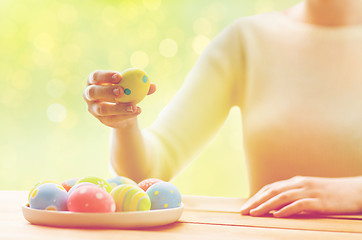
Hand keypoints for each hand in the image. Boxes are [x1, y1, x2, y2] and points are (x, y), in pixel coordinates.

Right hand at [83, 70, 155, 127]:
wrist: (126, 111)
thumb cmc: (127, 93)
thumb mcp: (133, 87)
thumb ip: (142, 86)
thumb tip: (153, 86)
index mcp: (94, 81)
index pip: (95, 76)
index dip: (105, 76)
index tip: (119, 76)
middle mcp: (89, 95)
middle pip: (93, 92)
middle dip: (107, 91)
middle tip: (122, 91)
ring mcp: (93, 109)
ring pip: (102, 108)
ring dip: (118, 107)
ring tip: (133, 105)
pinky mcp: (102, 120)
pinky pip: (112, 118)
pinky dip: (125, 115)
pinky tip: (136, 111)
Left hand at [240, 176, 361, 217]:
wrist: (356, 191)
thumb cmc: (332, 194)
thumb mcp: (310, 193)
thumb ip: (294, 198)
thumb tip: (276, 210)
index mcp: (296, 182)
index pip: (271, 188)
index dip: (257, 197)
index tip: (246, 206)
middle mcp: (300, 184)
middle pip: (272, 191)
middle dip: (256, 201)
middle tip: (243, 211)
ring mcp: (309, 191)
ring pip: (282, 197)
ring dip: (266, 205)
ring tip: (254, 213)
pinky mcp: (319, 201)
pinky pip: (299, 205)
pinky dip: (286, 209)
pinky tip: (276, 215)